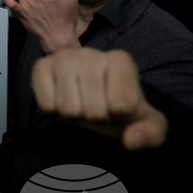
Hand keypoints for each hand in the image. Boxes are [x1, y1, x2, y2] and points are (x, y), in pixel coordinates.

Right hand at [32, 48, 168, 149]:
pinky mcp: (41, 65)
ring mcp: (63, 57)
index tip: (117, 107)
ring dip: (75, 115)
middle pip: (93, 109)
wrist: (94, 98)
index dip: (118, 116)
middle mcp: (91, 52)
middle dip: (95, 117)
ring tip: (80, 103)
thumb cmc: (121, 109)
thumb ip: (151, 134)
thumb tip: (132, 141)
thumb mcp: (148, 125)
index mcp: (121, 60)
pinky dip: (54, 110)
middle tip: (95, 107)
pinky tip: (62, 98)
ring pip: (69, 109)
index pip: (121, 104)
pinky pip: (46, 104)